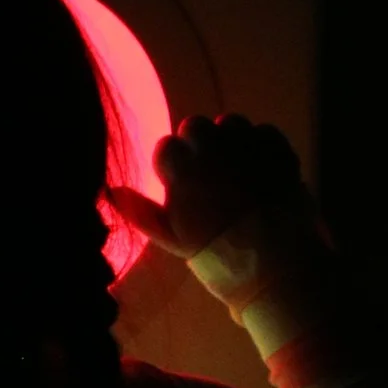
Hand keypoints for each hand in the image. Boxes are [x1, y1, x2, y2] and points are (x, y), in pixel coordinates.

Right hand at [107, 113, 317, 260]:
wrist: (276, 264)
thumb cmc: (217, 256)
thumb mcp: (173, 238)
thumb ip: (140, 212)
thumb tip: (111, 191)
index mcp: (183, 170)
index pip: (166, 147)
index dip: (171, 166)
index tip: (180, 186)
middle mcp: (213, 148)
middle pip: (194, 125)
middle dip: (197, 145)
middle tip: (207, 177)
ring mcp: (247, 145)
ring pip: (229, 123)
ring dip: (228, 141)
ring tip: (235, 172)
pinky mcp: (277, 148)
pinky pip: (262, 132)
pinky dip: (258, 147)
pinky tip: (259, 172)